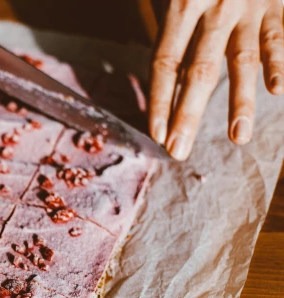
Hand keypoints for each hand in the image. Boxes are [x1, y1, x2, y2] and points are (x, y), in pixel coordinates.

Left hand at [150, 0, 283, 160]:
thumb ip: (171, 22)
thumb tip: (165, 69)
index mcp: (182, 4)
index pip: (164, 63)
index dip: (159, 100)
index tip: (156, 134)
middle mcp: (215, 8)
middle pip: (199, 71)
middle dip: (188, 115)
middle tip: (178, 151)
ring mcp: (250, 5)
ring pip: (243, 60)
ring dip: (241, 102)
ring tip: (238, 139)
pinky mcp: (279, 2)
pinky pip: (278, 35)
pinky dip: (279, 61)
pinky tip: (278, 89)